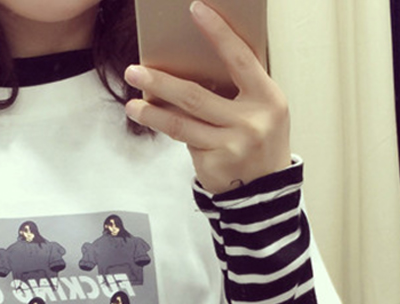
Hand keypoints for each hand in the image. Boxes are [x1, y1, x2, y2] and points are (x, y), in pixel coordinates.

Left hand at [124, 1, 290, 194]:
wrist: (266, 190)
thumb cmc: (261, 140)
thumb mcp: (262, 109)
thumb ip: (238, 88)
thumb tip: (191, 66)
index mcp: (267, 98)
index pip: (240, 58)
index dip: (218, 33)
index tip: (196, 10)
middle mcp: (250, 122)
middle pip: (195, 96)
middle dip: (160, 82)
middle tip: (134, 70)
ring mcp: (231, 146)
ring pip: (181, 124)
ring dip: (152, 113)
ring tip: (132, 104)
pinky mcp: (214, 164)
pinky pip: (185, 142)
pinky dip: (169, 130)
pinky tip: (154, 121)